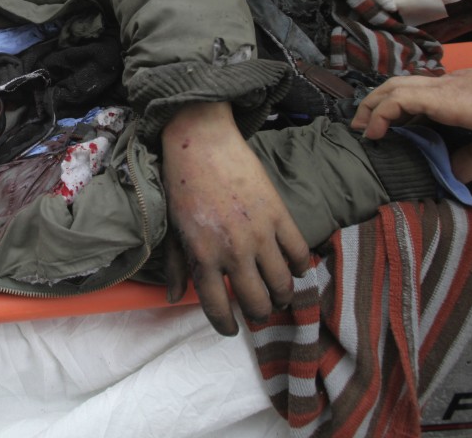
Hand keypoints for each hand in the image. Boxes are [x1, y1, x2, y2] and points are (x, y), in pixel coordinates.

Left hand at [160, 101, 309, 334]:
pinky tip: (293, 268)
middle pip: (257, 302)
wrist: (202, 143)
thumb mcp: (172, 228)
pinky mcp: (279, 214)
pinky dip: (300, 267)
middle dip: (258, 314)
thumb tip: (172, 298)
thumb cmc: (181, 185)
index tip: (230, 328)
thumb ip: (175, 266)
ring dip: (282, 296)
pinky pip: (299, 253)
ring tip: (277, 295)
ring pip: (282, 284)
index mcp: (203, 256)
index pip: (218, 307)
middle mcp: (233, 251)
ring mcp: (260, 234)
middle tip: (258, 311)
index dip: (225, 325)